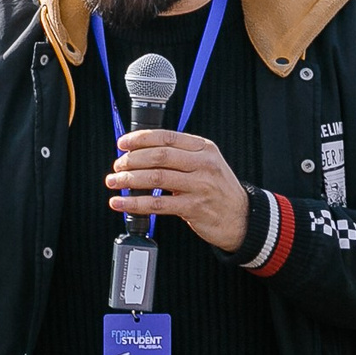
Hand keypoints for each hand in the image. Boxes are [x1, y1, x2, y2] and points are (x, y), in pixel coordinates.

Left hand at [107, 129, 248, 251]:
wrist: (241, 218)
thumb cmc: (218, 190)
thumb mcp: (207, 164)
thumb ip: (181, 156)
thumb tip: (141, 153)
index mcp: (204, 148)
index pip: (167, 137)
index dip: (141, 138)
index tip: (123, 144)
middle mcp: (203, 164)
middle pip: (159, 156)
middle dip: (132, 160)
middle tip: (117, 166)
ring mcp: (200, 186)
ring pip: (156, 178)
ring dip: (129, 180)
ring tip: (113, 182)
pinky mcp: (194, 208)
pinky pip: (158, 204)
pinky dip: (135, 203)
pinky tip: (121, 203)